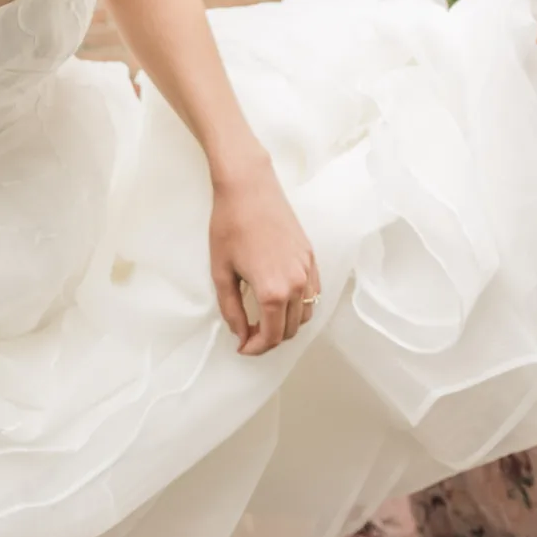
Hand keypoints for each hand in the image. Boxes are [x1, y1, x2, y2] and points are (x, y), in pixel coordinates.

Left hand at [207, 152, 320, 356]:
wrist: (249, 188)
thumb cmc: (229, 225)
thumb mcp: (222, 272)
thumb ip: (232, 310)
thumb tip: (241, 335)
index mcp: (273, 292)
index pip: (271, 337)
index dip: (255, 348)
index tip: (242, 347)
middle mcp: (297, 285)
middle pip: (291, 330)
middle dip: (270, 339)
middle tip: (249, 336)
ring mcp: (308, 270)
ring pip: (306, 315)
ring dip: (287, 325)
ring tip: (265, 320)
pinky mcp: (311, 257)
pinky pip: (314, 294)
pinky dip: (301, 306)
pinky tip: (281, 301)